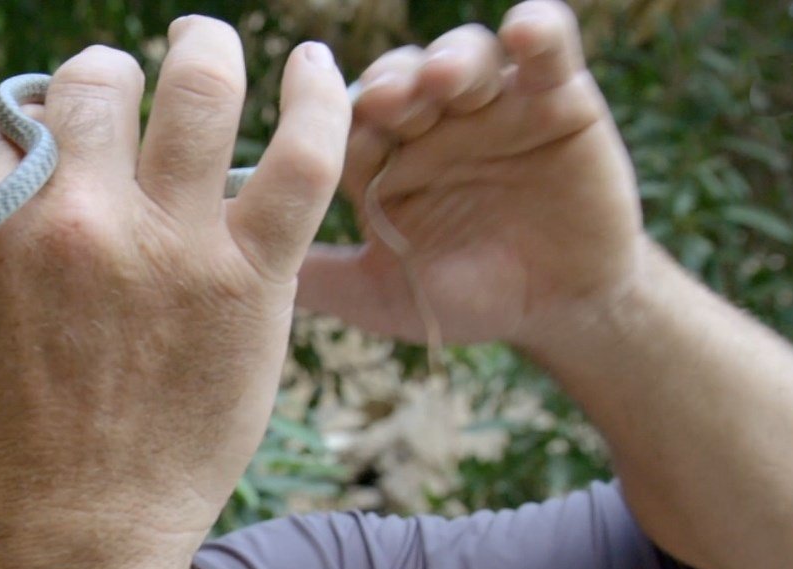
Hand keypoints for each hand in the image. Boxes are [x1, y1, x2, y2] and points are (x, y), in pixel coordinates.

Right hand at [0, 18, 349, 564]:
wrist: (75, 538)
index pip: (11, 117)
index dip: (30, 124)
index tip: (50, 152)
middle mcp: (75, 216)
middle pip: (98, 82)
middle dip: (104, 80)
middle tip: (122, 101)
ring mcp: (171, 245)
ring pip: (201, 92)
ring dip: (202, 51)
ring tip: (201, 49)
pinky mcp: (250, 280)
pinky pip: (302, 161)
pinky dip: (317, 100)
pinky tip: (313, 64)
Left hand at [297, 0, 643, 347]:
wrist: (555, 313)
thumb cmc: (460, 301)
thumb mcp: (378, 296)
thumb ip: (319, 278)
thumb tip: (233, 278)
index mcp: (382, 158)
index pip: (347, 121)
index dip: (334, 116)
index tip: (319, 120)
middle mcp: (431, 121)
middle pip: (401, 77)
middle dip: (389, 82)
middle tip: (382, 99)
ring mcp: (493, 104)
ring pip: (464, 55)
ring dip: (450, 58)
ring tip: (441, 80)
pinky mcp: (559, 98)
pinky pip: (549, 49)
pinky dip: (539, 31)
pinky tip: (523, 31)